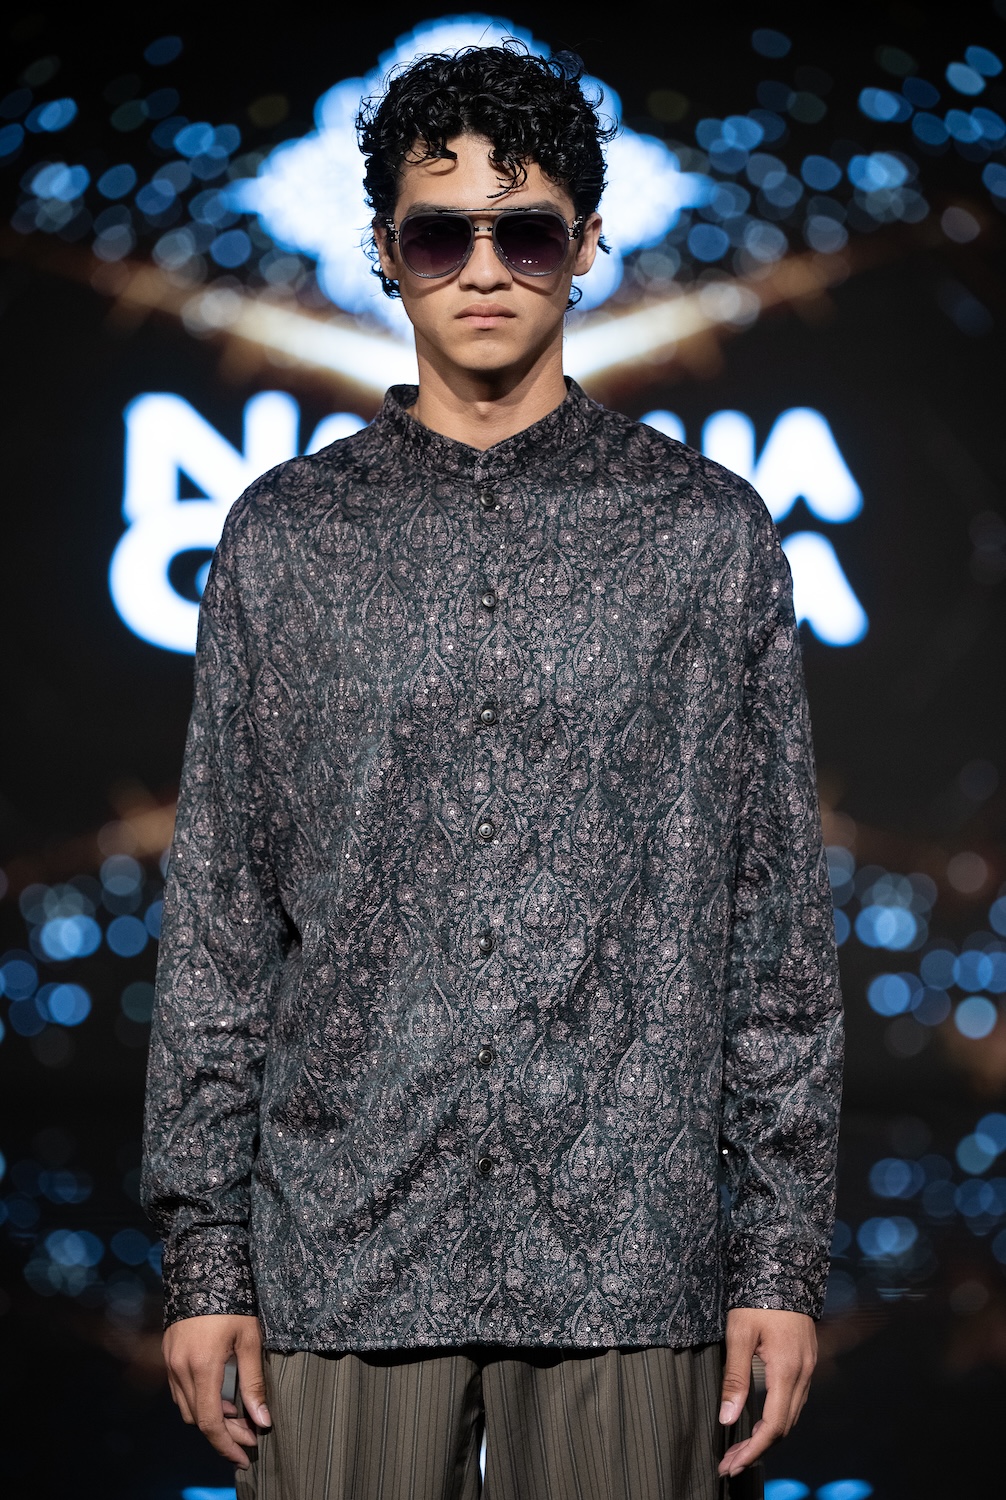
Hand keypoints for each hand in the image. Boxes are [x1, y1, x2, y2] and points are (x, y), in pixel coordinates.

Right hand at [162, 1313, 270, 1468]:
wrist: (203, 1266)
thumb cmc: (233, 1300)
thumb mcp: (250, 1339)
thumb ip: (253, 1383)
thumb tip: (262, 1421)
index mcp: (202, 1367)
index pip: (210, 1423)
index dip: (227, 1445)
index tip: (244, 1457)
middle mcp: (180, 1369)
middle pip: (199, 1419)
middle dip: (224, 1433)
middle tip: (250, 1436)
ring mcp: (170, 1362)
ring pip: (187, 1407)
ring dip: (211, 1417)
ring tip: (238, 1415)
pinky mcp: (169, 1354)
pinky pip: (181, 1390)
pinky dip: (200, 1400)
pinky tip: (221, 1395)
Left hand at [717, 1306, 815, 1478]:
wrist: (783, 1267)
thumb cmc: (758, 1297)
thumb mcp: (739, 1334)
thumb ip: (734, 1378)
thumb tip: (727, 1418)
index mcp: (787, 1369)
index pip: (773, 1426)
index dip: (753, 1450)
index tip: (732, 1464)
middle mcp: (803, 1373)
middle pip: (784, 1426)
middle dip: (757, 1449)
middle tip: (730, 1462)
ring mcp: (808, 1367)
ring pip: (791, 1415)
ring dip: (767, 1436)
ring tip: (740, 1448)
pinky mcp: (806, 1359)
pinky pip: (795, 1400)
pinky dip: (777, 1418)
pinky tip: (759, 1421)